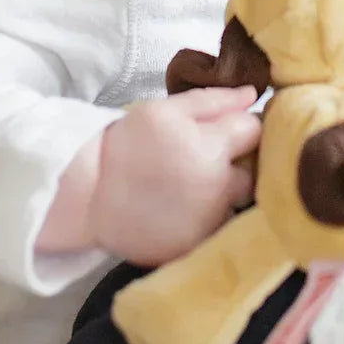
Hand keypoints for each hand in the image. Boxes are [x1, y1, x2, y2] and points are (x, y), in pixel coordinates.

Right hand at [88, 85, 260, 265]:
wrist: (89, 194)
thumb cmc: (126, 144)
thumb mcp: (164, 110)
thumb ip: (212, 101)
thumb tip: (252, 94)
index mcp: (213, 149)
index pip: (255, 130)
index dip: (244, 126)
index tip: (227, 130)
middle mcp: (220, 190)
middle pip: (254, 172)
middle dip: (240, 163)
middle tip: (211, 160)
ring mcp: (209, 224)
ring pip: (237, 203)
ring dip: (226, 194)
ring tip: (195, 187)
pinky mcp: (196, 248)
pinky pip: (218, 229)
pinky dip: (208, 219)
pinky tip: (185, 209)